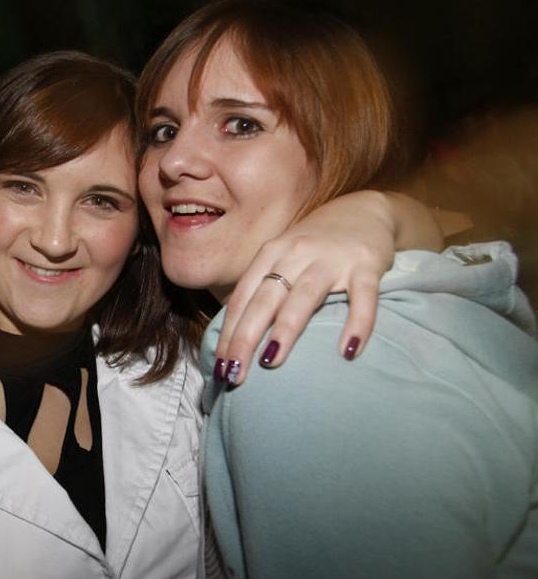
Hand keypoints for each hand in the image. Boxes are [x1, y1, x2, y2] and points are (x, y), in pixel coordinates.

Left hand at [217, 190, 440, 386]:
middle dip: (245, 338)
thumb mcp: (282, 259)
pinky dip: (358, 323)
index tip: (220, 367)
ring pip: (304, 296)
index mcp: (270, 254)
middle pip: (264, 300)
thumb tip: (235, 338)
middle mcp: (296, 254)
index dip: (228, 333)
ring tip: (271, 361)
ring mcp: (331, 259)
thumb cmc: (315, 247)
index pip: (242, 298)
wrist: (365, 211)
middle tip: (234, 374)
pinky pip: (363, 296)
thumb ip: (263, 289)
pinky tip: (348, 351)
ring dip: (285, 329)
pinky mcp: (366, 265)